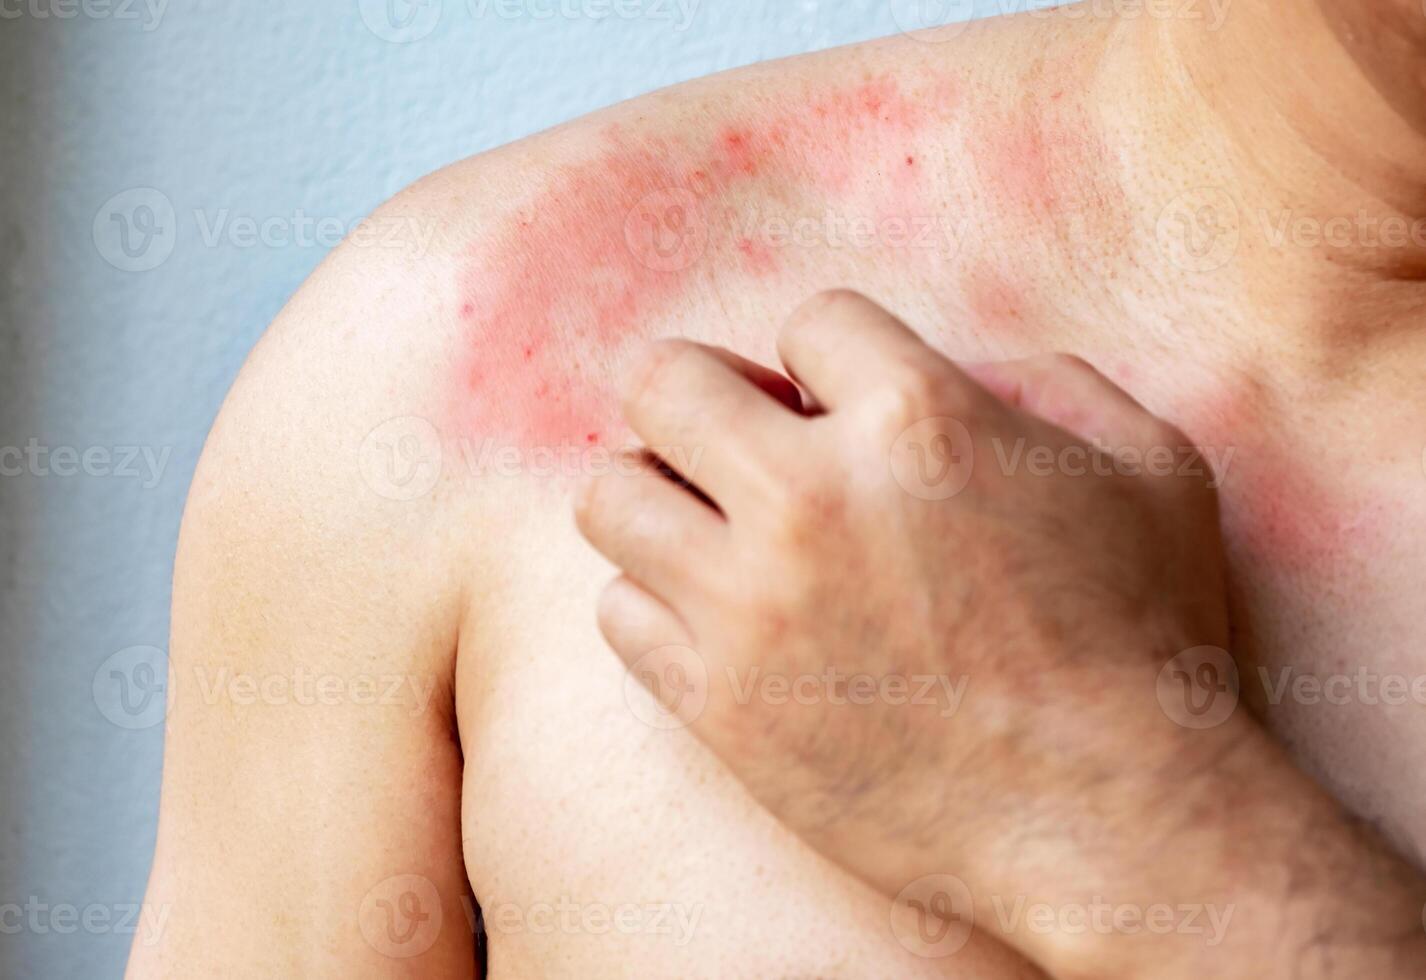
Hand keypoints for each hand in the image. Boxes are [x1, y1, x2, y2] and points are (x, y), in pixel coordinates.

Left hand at [575, 291, 1425, 977]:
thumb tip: (949, 368)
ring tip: (716, 528)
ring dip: (660, 495)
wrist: (1110, 820)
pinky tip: (721, 617)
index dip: (830, 360)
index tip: (845, 409)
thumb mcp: (1147, 467)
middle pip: (663, 384)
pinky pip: (619, 613)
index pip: (806, 322)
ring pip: (611, 497)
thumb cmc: (1142, 640)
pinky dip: (658, 602)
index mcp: (918, 420)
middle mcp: (810, 499)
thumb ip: (1044, 382)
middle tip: (746, 444)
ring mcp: (750, 606)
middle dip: (704, 397)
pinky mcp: (719, 703)